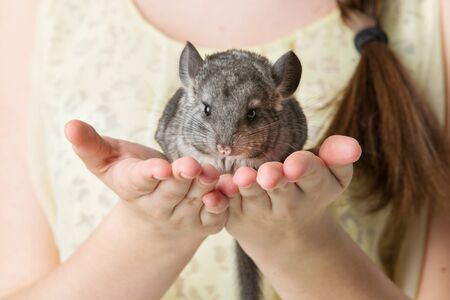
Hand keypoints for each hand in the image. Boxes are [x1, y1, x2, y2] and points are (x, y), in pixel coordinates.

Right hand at [64, 120, 228, 240]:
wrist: (154, 214)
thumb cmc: (131, 177)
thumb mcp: (108, 161)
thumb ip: (91, 145)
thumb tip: (69, 125)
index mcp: (135, 188)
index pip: (141, 182)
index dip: (150, 175)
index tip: (159, 167)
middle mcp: (158, 207)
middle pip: (172, 191)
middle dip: (182, 178)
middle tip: (192, 165)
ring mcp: (182, 217)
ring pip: (195, 202)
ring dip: (205, 190)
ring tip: (211, 175)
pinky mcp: (204, 223)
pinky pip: (215, 217)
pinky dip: (223, 206)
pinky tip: (229, 191)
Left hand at [218, 135, 360, 257]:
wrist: (287, 236)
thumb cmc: (309, 192)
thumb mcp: (330, 178)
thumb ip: (337, 157)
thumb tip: (353, 145)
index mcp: (313, 189)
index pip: (313, 176)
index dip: (305, 168)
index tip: (296, 164)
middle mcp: (287, 204)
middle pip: (280, 188)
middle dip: (275, 179)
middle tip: (269, 174)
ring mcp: (259, 212)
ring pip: (251, 198)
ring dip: (246, 188)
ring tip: (242, 178)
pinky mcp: (235, 217)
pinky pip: (226, 208)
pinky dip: (220, 201)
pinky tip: (215, 191)